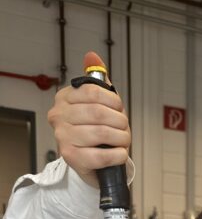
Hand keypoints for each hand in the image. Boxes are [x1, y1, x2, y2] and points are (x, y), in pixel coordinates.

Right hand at [47, 51, 130, 186]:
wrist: (90, 162)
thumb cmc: (95, 130)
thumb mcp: (97, 103)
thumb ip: (97, 81)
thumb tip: (92, 55)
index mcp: (65, 98)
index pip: (92, 91)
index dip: (113, 101)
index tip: (119, 109)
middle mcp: (59, 116)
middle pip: (98, 112)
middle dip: (120, 121)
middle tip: (124, 128)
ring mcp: (63, 138)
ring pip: (102, 133)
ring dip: (121, 138)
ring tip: (123, 140)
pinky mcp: (72, 158)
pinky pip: (101, 155)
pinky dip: (117, 154)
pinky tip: (120, 153)